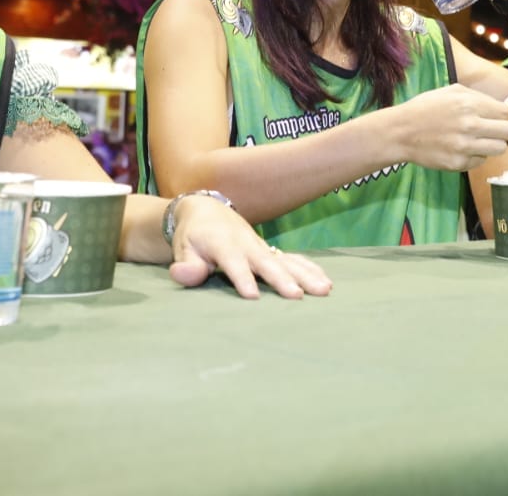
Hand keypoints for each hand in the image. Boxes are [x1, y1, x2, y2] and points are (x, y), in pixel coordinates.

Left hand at [166, 195, 331, 299]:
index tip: (252, 296)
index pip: (234, 263)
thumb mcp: (184, 248)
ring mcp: (263, 247)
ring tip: (324, 289)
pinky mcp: (272, 252)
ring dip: (305, 275)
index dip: (242, 278)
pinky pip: (294, 260)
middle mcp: (248, 245)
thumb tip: (182, 275)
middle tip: (297, 295)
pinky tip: (326, 282)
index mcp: (223, 244)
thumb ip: (186, 265)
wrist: (208, 210)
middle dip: (282, 279)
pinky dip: (310, 269)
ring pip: (286, 261)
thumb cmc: (193, 236)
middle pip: (267, 263)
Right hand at [394, 84, 507, 170]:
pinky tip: (463, 149)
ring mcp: (465, 147)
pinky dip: (476, 156)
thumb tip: (503, 106)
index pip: (507, 114)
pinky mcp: (458, 163)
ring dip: (492, 144)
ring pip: (499, 149)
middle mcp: (470, 125)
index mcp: (469, 104)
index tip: (500, 118)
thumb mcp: (451, 91)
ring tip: (479, 140)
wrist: (401, 132)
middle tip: (492, 130)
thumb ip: (478, 97)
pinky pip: (481, 161)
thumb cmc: (425, 108)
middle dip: (503, 130)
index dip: (506, 116)